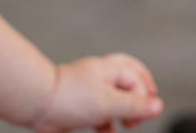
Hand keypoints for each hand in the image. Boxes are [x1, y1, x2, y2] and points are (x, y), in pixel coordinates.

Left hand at [30, 54, 161, 132]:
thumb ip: (134, 105)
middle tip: (146, 109)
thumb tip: (158, 105)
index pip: (136, 79)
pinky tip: (108, 131)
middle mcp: (99, 76)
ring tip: (128, 124)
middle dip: (139, 94)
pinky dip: (106, 122)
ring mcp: (88, 90)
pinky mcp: (79, 104)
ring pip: (113, 96)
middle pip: (128, 78)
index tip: (140, 116)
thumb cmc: (69, 98)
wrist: (37, 104)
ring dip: (123, 111)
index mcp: (108, 69)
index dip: (142, 97)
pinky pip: (99, 111)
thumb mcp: (109, 103)